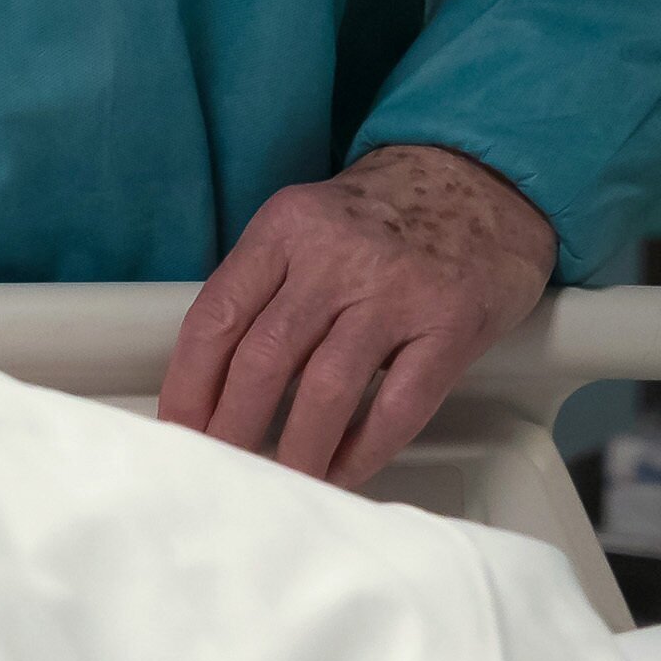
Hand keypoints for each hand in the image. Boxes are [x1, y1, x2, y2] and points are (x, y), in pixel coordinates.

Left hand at [154, 143, 554, 487]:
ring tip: (284, 481)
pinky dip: (364, 450)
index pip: (217, 315)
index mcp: (286, 227)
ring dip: (298, 450)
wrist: (482, 178)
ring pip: (326, 390)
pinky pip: (398, 405)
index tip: (179, 427)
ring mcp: (396, 292)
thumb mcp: (308, 222)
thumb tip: (216, 378)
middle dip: (233, 427)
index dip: (189, 383)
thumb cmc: (385, 212)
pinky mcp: (450, 326)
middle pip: (263, 358)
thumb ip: (265, 284)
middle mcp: (336, 257)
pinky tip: (344, 471)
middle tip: (222, 468)